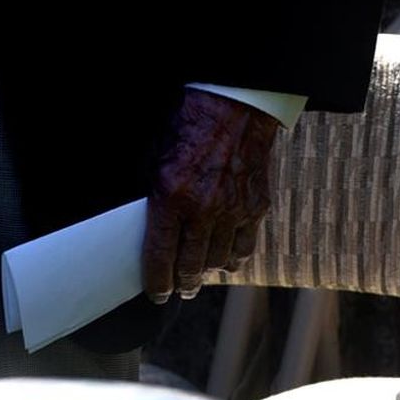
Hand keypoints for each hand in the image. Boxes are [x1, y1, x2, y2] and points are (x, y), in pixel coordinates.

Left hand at [143, 89, 280, 303]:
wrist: (233, 105)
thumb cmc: (187, 126)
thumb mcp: (154, 157)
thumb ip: (152, 195)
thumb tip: (144, 227)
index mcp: (171, 196)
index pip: (160, 254)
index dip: (156, 281)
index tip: (156, 293)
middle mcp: (203, 208)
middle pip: (191, 265)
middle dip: (182, 284)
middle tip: (179, 292)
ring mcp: (233, 210)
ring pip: (219, 260)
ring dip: (206, 273)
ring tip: (198, 277)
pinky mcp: (256, 207)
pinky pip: (244, 246)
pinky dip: (233, 258)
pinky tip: (226, 260)